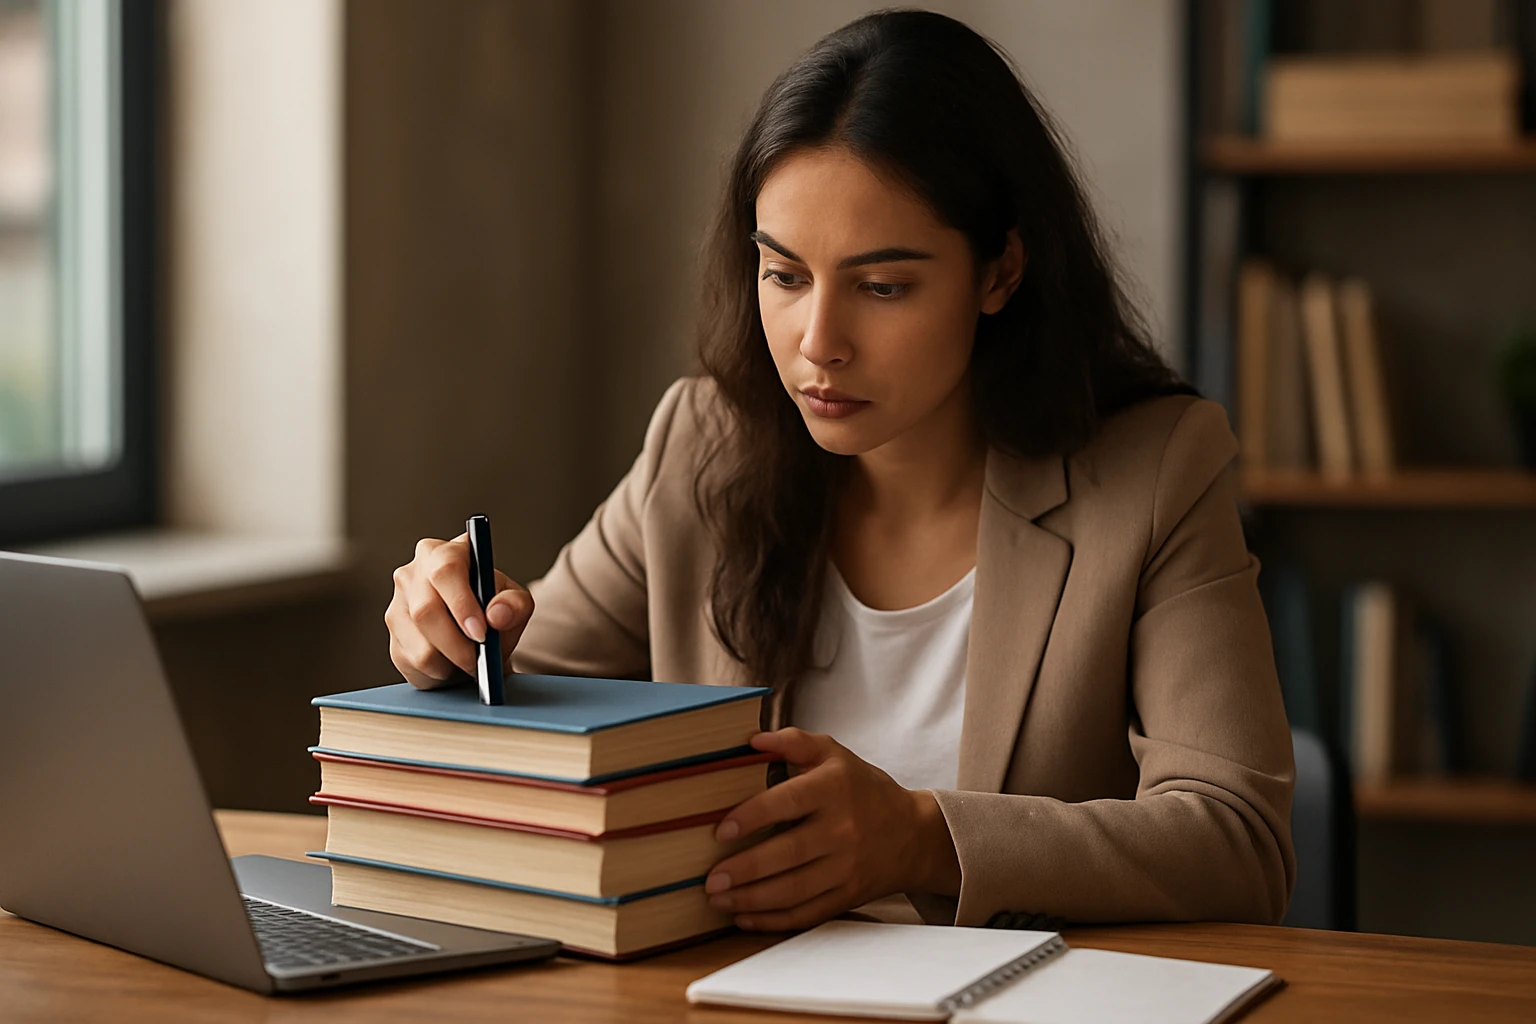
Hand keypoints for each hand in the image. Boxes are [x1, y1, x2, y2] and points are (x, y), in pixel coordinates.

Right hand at [385, 534, 533, 688]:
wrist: (478, 637)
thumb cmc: (494, 611)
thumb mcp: (515, 603)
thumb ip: (514, 605)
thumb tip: (497, 615)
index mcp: (445, 553)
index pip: (446, 570)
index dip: (462, 604)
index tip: (481, 633)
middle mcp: (413, 573)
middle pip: (426, 610)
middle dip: (457, 644)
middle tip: (478, 661)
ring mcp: (397, 605)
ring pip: (420, 646)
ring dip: (451, 663)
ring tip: (469, 660)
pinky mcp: (392, 637)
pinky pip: (413, 664)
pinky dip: (439, 673)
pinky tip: (452, 664)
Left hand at [703, 728, 958, 931]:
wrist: (912, 834)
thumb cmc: (862, 789)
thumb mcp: (834, 754)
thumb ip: (794, 741)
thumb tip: (753, 739)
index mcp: (834, 789)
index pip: (789, 802)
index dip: (753, 816)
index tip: (720, 830)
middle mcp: (842, 830)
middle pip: (789, 854)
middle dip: (746, 869)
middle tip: (711, 879)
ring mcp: (847, 868)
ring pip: (795, 890)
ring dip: (752, 899)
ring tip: (717, 899)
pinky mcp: (848, 897)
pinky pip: (807, 914)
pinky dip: (774, 920)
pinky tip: (745, 917)